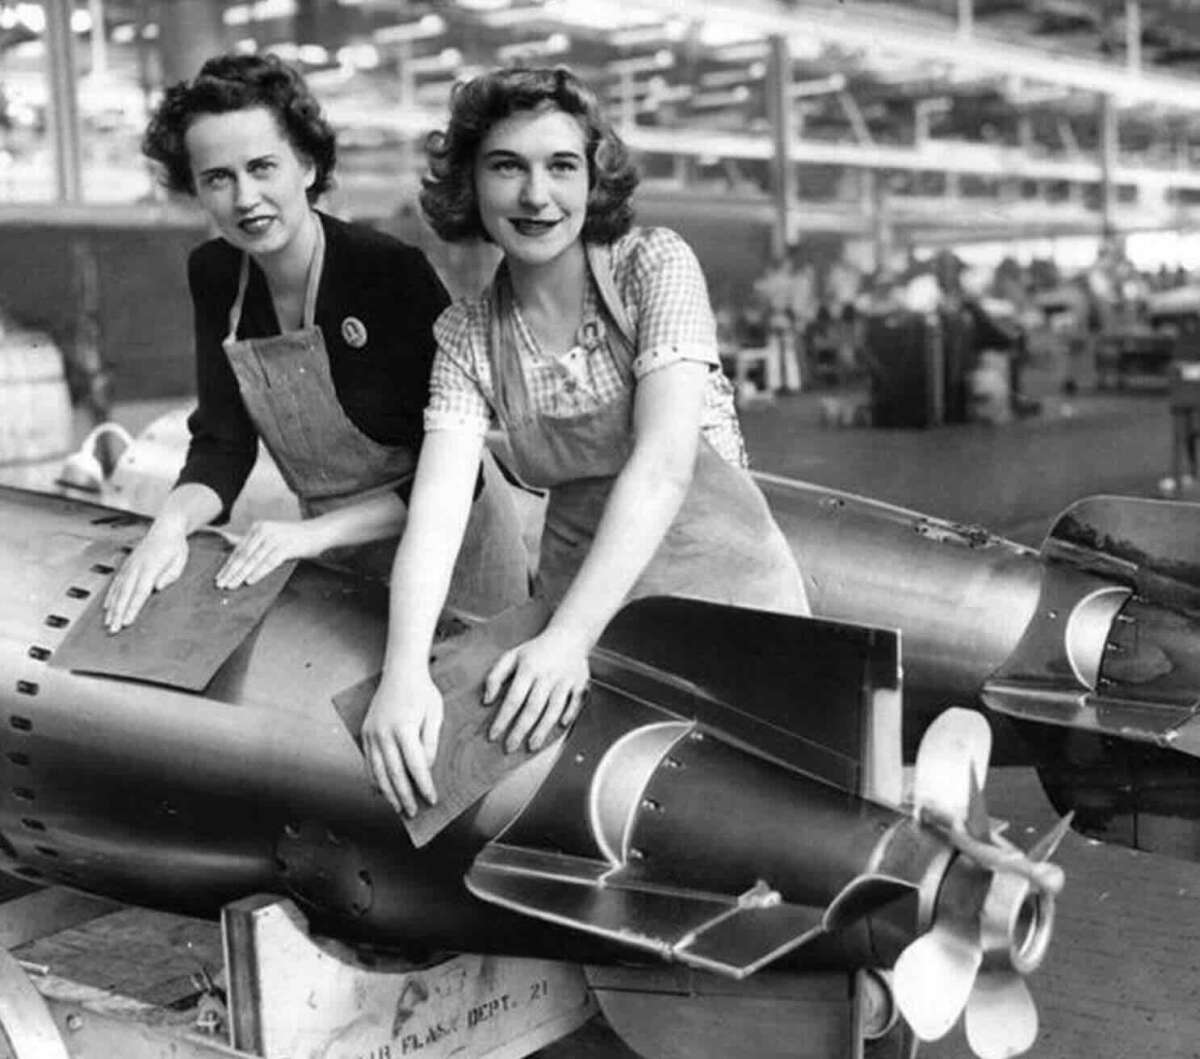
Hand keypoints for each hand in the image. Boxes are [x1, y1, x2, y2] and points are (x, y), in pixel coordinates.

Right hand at [103, 525, 188, 632]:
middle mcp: (136, 567)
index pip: (140, 592)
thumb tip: (157, 588)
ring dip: (112, 608)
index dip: (132, 608)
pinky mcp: (126, 566)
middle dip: (118, 613)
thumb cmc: (175, 547)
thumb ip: (170, 575)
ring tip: (107, 623)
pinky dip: (110, 596)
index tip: (126, 622)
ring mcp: (129, 566)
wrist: (165, 529)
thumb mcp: (180, 560)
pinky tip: (106, 607)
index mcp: (150, 567)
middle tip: (113, 629)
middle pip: (125, 594)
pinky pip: (116, 583)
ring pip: (117, 590)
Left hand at [215, 519, 323, 589]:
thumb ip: (255, 543)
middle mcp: (264, 530)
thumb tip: (234, 550)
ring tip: (231, 586)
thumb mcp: (272, 535)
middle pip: (243, 555)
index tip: (219, 577)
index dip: (228, 565)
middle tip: (220, 585)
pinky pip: (269, 562)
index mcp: (258, 527)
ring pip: (254, 559)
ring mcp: (275, 538)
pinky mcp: (286, 546)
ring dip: (241, 574)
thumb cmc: (295, 537)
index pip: (239, 549)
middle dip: (231, 571)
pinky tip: (250, 581)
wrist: (319, 532)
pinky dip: (259, 572)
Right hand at [361, 668, 441, 817]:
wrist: (400, 671)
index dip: (424, 785)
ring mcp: (371, 734)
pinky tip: (382, 791)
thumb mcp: (435, 714)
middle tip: (414, 813)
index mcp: (404, 728)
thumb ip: (430, 743)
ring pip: (378, 771)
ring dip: (388, 793)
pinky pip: (369, 762)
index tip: (432, 799)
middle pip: (394, 773)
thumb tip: (425, 769)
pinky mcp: (365, 733)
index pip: (415, 765)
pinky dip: (375, 779)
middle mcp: (384, 733)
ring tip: (398, 807)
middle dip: (405, 796)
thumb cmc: (422, 692)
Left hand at [484, 626, 588, 753]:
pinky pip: (575, 703)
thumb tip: (486, 700)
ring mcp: (565, 681)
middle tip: (510, 747)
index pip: (513, 698)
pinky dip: (569, 714)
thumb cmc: (537, 650)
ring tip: (531, 746)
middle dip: (520, 730)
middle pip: (532, 708)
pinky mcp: (580, 684)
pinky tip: (561, 726)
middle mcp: (547, 676)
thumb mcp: (512, 656)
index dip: (503, 719)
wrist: (569, 635)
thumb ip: (495, 676)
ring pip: (553, 709)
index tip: (493, 735)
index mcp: (528, 668)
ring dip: (542, 730)